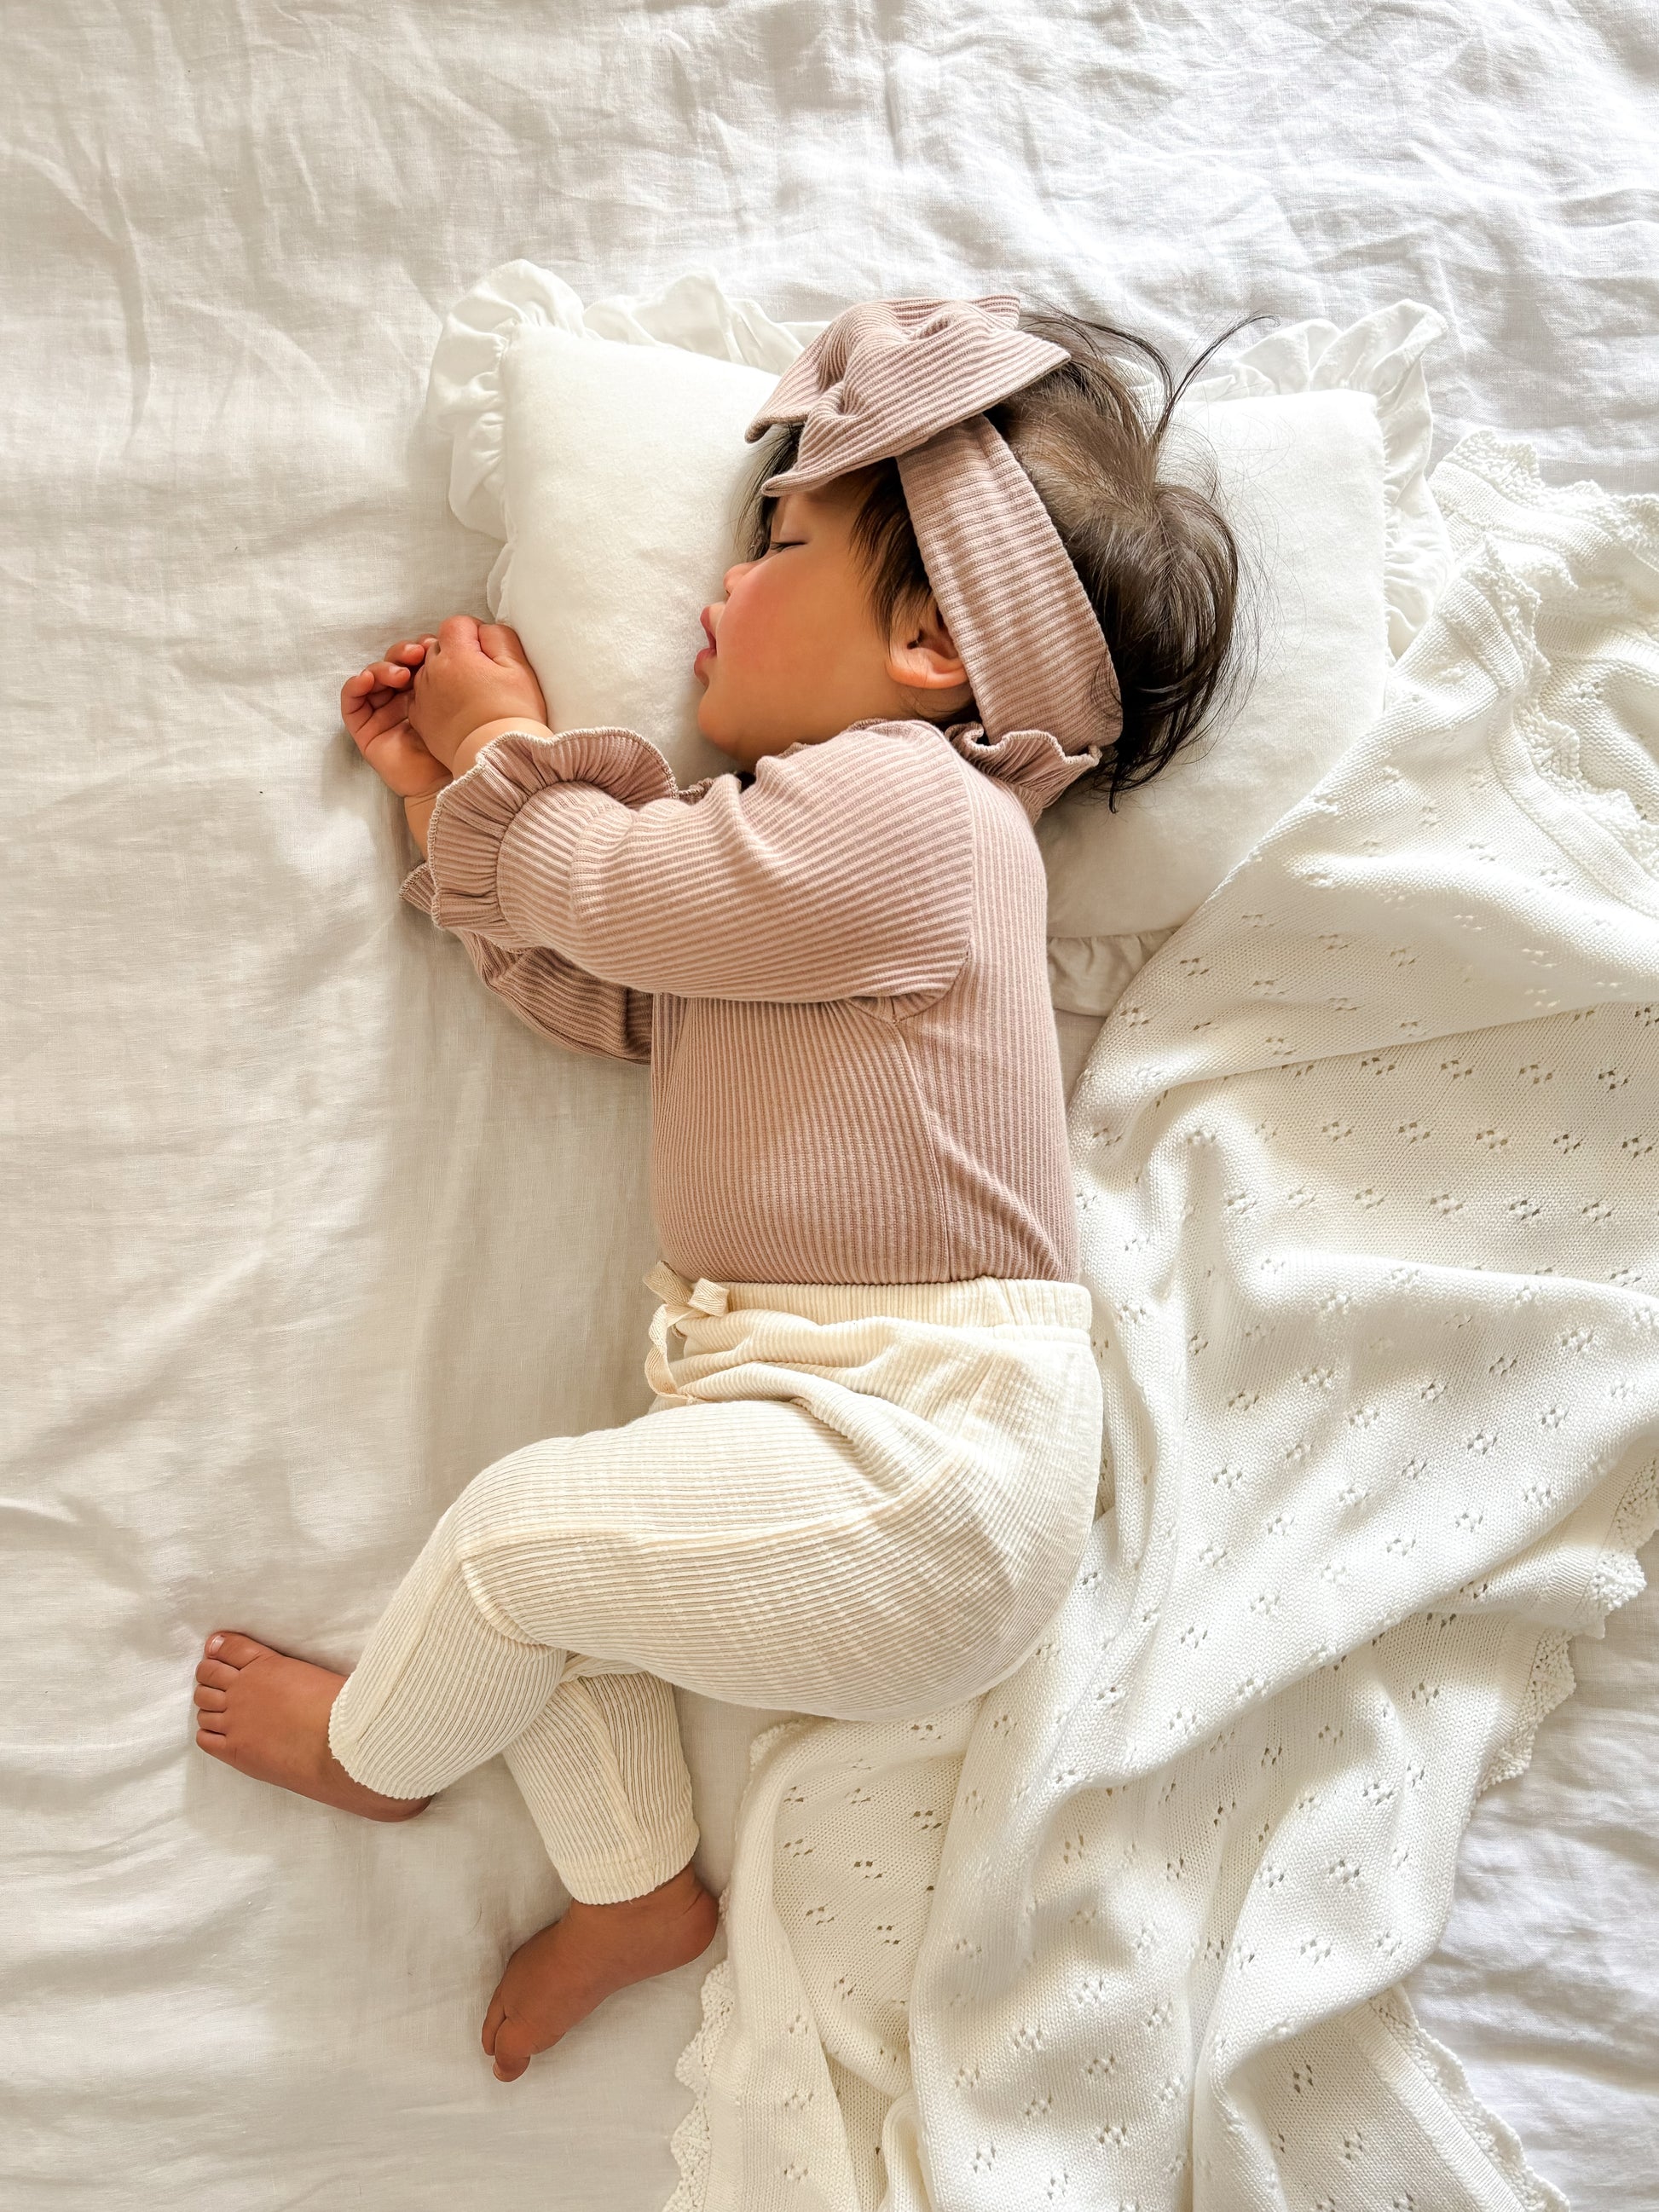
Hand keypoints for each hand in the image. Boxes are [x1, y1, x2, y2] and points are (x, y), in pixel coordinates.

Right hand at [342, 638, 455, 801]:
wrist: (450, 780)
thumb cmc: (460, 743)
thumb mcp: (460, 701)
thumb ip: (455, 676)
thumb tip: (448, 644)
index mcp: (426, 692)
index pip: (414, 661)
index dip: (419, 648)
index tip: (434, 645)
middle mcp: (403, 700)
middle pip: (392, 666)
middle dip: (401, 654)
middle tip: (418, 654)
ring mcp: (383, 715)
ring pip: (372, 679)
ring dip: (382, 668)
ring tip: (399, 673)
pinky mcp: (366, 731)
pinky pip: (351, 704)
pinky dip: (354, 687)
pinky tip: (367, 679)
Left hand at [407, 616, 548, 773]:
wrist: (499, 759)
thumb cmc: (513, 715)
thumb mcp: (519, 667)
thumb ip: (499, 637)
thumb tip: (483, 630)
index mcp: (456, 656)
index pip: (456, 625)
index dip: (475, 632)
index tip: (490, 652)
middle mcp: (432, 672)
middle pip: (440, 647)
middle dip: (459, 653)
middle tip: (483, 675)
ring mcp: (423, 697)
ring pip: (430, 671)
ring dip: (446, 676)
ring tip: (470, 695)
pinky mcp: (420, 720)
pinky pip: (423, 696)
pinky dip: (437, 697)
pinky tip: (458, 711)